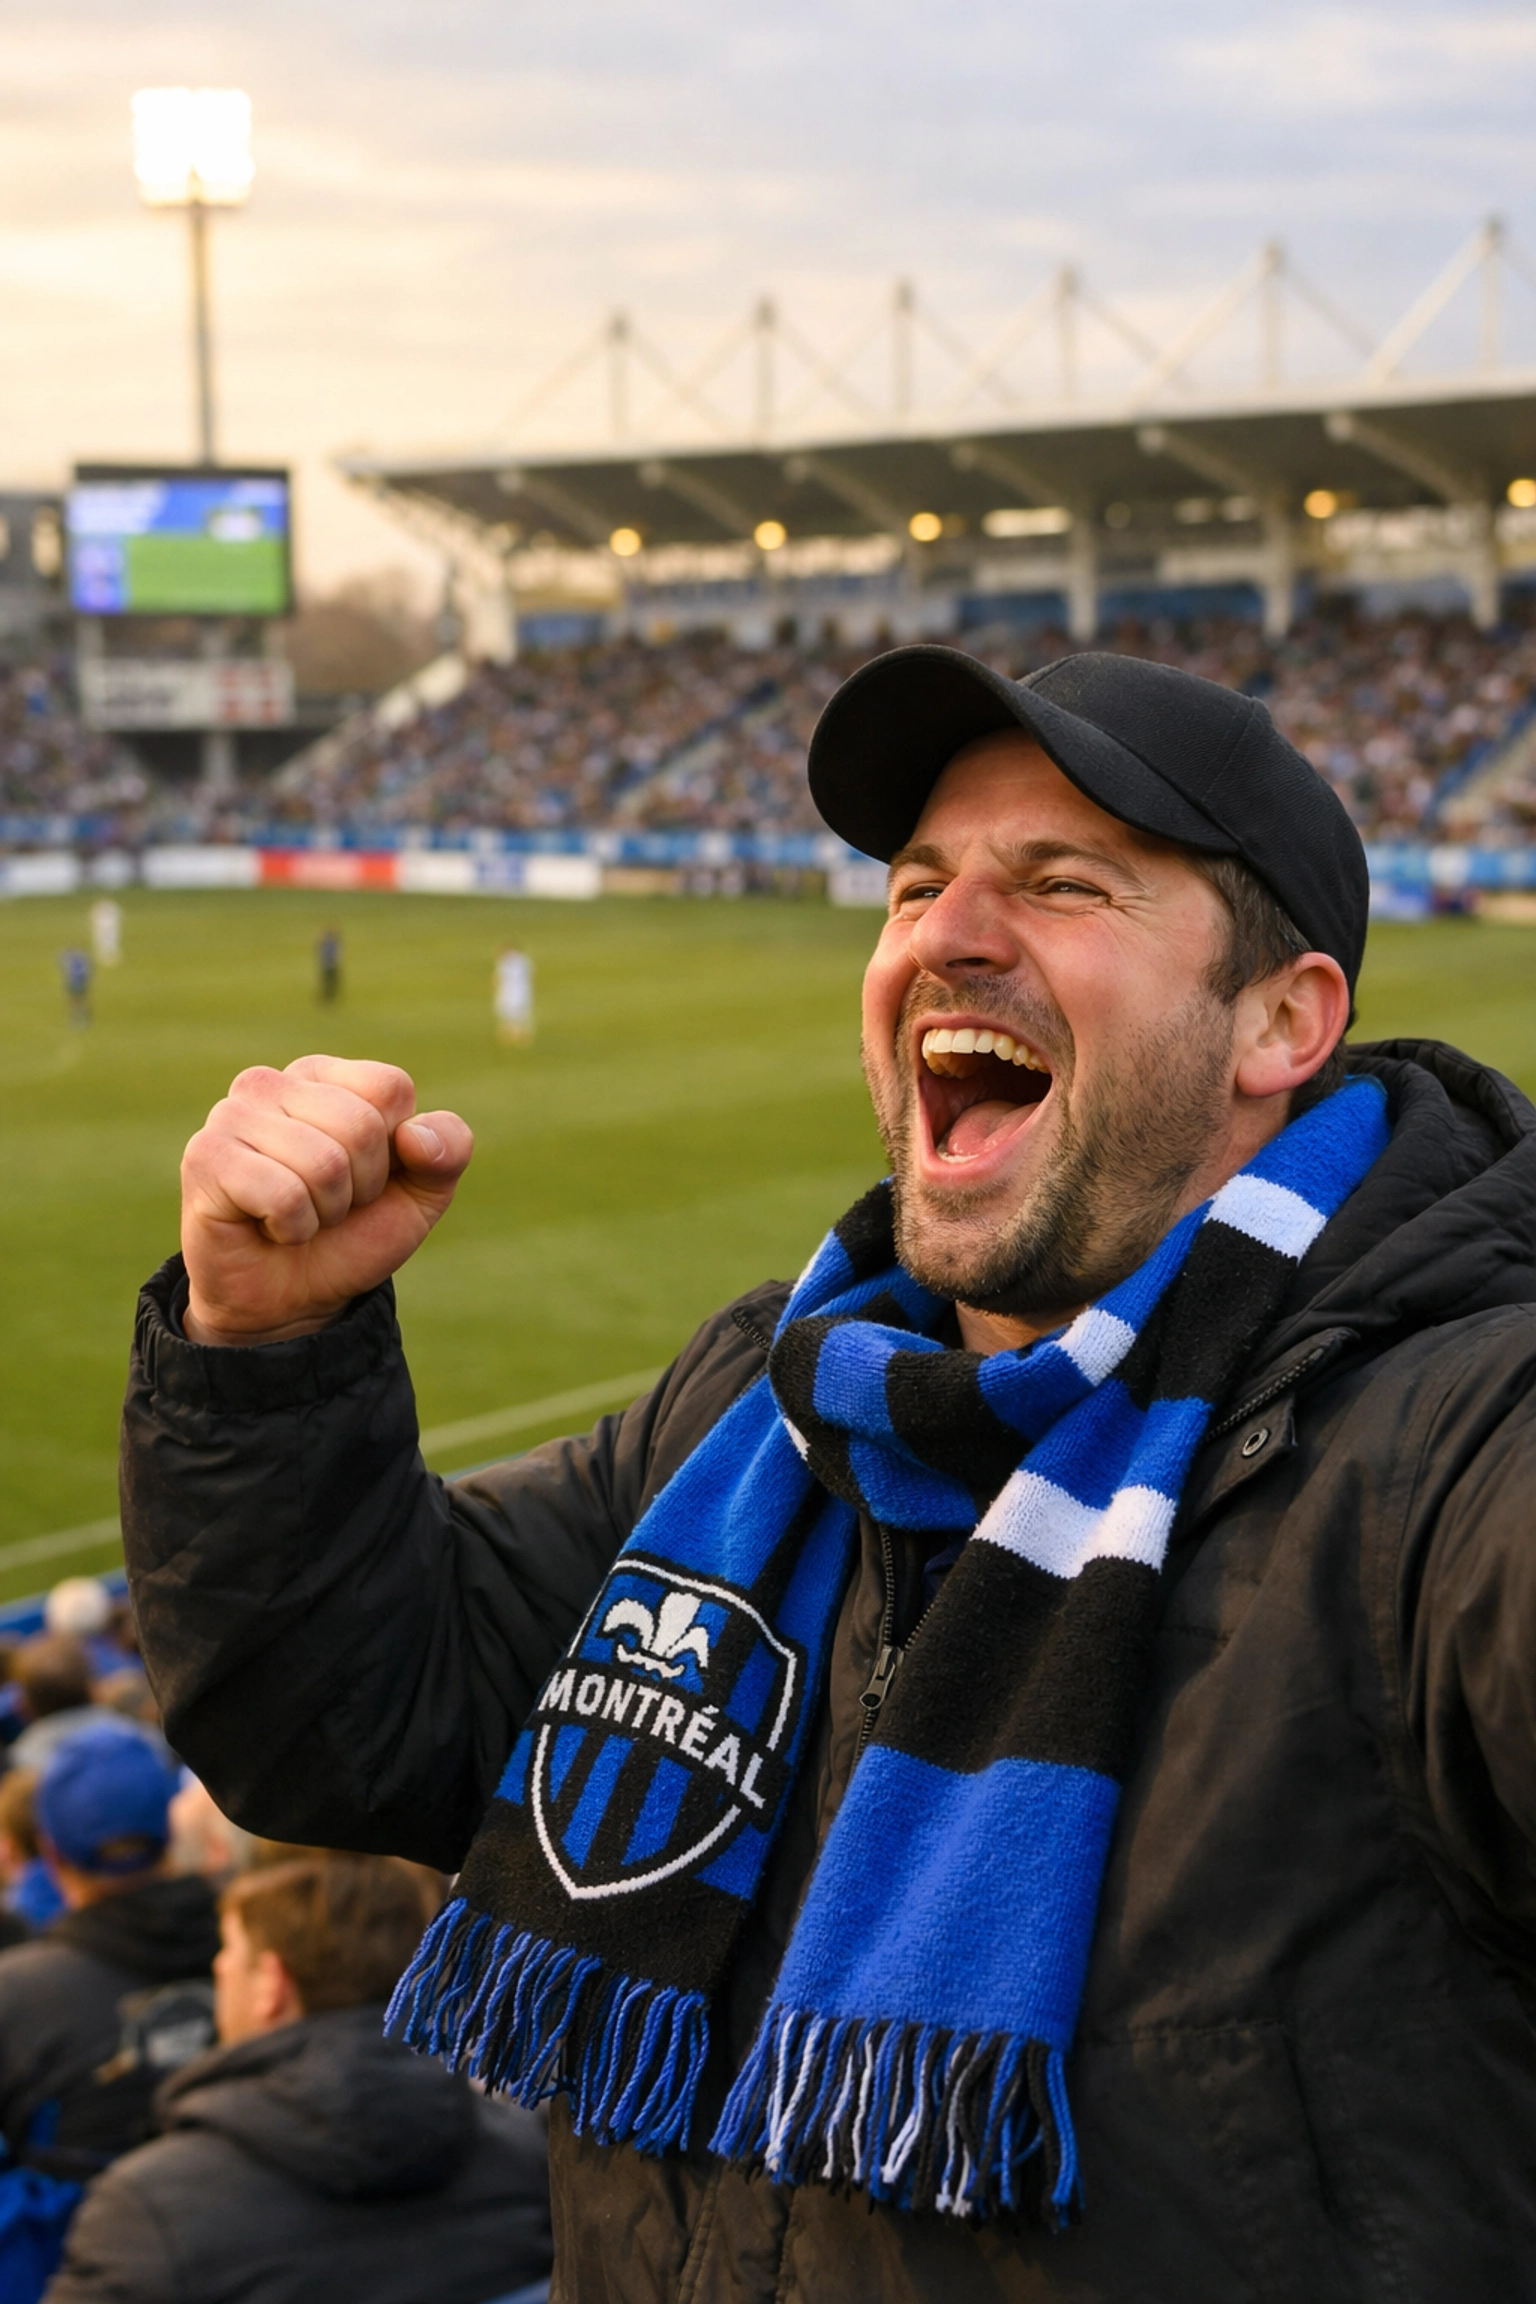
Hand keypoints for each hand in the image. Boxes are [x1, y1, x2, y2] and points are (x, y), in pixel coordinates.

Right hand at [179, 1056, 472, 1345]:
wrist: (292, 1301)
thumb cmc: (350, 1236)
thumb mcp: (421, 1195)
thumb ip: (447, 1151)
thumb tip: (415, 1136)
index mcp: (325, 1075)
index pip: (391, 1089)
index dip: (393, 1151)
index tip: (365, 1179)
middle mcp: (271, 1082)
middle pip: (361, 1126)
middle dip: (360, 1187)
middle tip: (328, 1205)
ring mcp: (231, 1115)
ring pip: (324, 1162)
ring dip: (325, 1210)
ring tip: (298, 1216)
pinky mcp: (205, 1157)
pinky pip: (283, 1193)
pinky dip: (292, 1227)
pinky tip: (268, 1227)